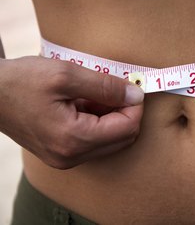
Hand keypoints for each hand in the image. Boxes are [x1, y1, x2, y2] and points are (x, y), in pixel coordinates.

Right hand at [0, 56, 143, 168]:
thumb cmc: (21, 81)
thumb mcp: (66, 74)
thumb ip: (105, 86)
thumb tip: (135, 95)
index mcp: (74, 138)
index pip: (127, 128)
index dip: (135, 106)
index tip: (132, 87)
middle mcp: (72, 155)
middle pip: (123, 138)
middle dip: (126, 112)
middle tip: (117, 89)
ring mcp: (66, 157)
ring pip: (111, 140)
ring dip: (113, 116)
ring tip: (96, 93)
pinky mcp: (62, 153)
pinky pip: (94, 141)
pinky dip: (99, 122)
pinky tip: (86, 103)